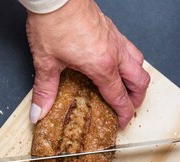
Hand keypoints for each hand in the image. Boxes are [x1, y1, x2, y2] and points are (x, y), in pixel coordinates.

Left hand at [26, 0, 149, 127]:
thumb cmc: (53, 22)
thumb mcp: (46, 62)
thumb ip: (45, 90)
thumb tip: (39, 111)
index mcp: (102, 66)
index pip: (120, 97)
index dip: (123, 113)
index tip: (121, 122)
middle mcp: (114, 53)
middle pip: (140, 81)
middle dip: (137, 98)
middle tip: (129, 107)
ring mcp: (115, 39)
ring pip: (139, 62)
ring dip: (137, 77)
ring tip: (128, 86)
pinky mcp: (111, 28)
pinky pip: (130, 47)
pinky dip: (130, 59)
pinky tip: (118, 61)